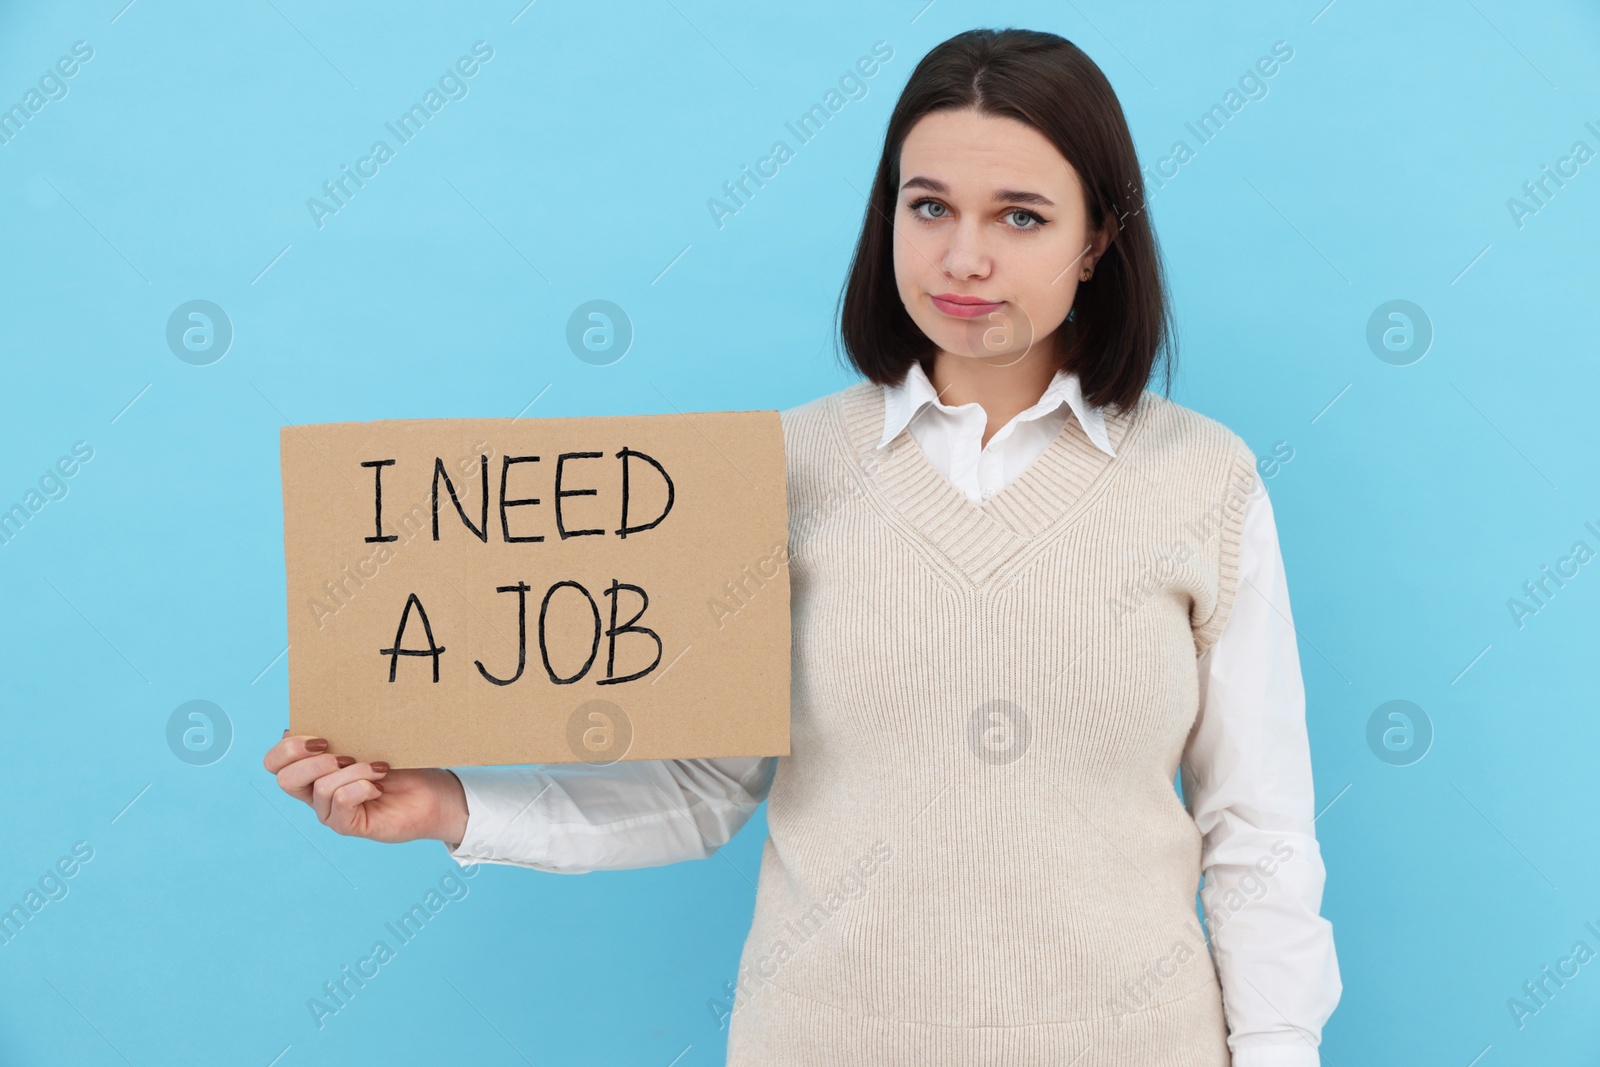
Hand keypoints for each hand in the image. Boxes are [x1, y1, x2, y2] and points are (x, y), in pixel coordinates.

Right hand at [263, 731, 468, 845]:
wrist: (430, 792)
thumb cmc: (399, 763)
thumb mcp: (366, 740)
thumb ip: (340, 732)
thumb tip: (317, 716)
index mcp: (312, 769)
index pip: (274, 762)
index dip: (288, 748)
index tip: (322, 737)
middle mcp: (314, 793)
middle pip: (284, 779)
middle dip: (313, 760)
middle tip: (346, 754)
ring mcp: (330, 812)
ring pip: (321, 787)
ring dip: (354, 770)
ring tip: (379, 767)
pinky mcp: (348, 825)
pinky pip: (342, 801)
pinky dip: (362, 786)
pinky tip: (379, 785)